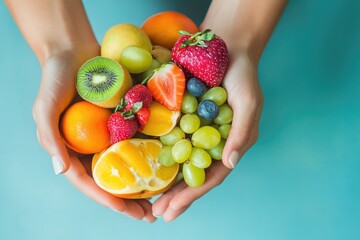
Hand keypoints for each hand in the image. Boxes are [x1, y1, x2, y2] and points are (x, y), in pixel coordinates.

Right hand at [32, 46, 155, 221]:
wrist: (74, 50)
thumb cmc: (55, 78)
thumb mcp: (45, 107)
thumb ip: (50, 138)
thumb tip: (60, 171)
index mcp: (72, 150)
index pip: (90, 182)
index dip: (107, 199)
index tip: (126, 211)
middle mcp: (92, 146)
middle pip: (112, 179)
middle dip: (129, 200)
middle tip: (149, 215)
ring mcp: (109, 134)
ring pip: (128, 164)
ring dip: (143, 182)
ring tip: (161, 198)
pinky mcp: (123, 120)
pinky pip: (136, 140)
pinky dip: (149, 155)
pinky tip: (165, 164)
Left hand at [152, 53, 262, 220]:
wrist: (227, 48)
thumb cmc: (243, 77)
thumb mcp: (248, 104)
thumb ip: (240, 134)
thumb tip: (229, 163)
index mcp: (228, 145)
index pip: (210, 176)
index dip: (191, 195)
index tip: (172, 212)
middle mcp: (210, 143)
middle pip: (191, 174)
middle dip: (175, 197)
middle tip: (157, 215)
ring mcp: (194, 131)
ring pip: (178, 161)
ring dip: (165, 182)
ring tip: (149, 202)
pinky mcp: (182, 118)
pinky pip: (169, 138)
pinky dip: (158, 154)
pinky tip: (144, 165)